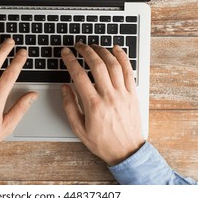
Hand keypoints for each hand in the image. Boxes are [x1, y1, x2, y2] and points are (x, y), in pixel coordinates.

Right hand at [61, 43, 143, 165]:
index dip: (70, 60)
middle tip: (78, 45)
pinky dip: (122, 57)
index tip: (66, 53)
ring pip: (113, 64)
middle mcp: (109, 96)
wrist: (127, 151)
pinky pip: (129, 70)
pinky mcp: (133, 93)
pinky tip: (116, 49)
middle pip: (97, 65)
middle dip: (86, 51)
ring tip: (93, 46)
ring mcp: (123, 94)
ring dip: (102, 51)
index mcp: (94, 105)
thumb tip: (65, 87)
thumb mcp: (79, 129)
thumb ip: (70, 106)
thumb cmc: (103, 142)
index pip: (79, 75)